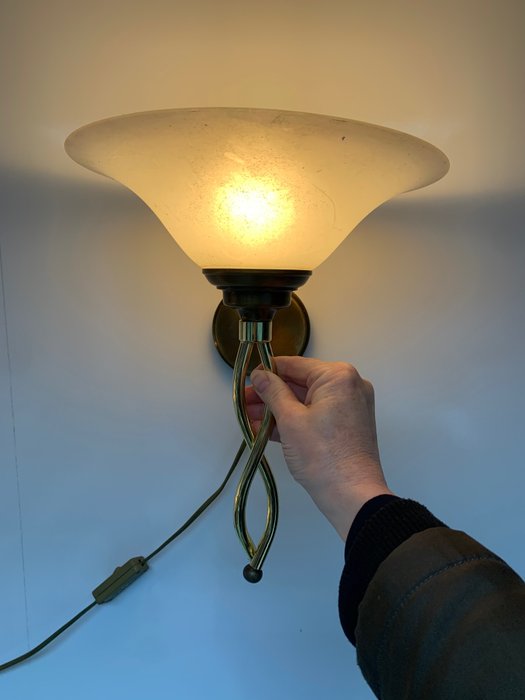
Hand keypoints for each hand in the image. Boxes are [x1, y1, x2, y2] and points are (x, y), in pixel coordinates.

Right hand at [245, 356, 392, 539]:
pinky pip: (316, 415)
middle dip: (271, 395)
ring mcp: (350, 406)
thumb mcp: (290, 420)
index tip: (249, 378)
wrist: (352, 495)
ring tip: (251, 418)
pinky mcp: (347, 425)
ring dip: (279, 410)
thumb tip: (260, 375)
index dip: (268, 371)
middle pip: (300, 383)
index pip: (295, 365)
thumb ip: (272, 392)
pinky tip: (267, 429)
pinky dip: (295, 421)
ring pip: (306, 401)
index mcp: (338, 376)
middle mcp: (348, 386)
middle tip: (245, 402)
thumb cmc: (324, 457)